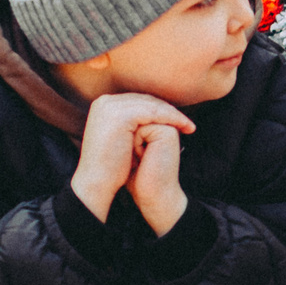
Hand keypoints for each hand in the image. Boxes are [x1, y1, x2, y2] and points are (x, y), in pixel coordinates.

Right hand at [72, 93, 194, 221]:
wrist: (96, 184)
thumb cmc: (110, 168)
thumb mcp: (119, 140)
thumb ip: (130, 126)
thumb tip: (149, 121)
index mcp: (103, 106)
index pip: (138, 102)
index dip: (160, 110)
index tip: (177, 121)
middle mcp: (105, 102)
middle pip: (145, 100)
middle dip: (168, 111)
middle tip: (187, 123)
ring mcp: (111, 107)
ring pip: (152, 106)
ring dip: (174, 115)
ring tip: (189, 127)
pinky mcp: (121, 115)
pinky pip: (154, 113)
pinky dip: (171, 118)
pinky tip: (183, 127)